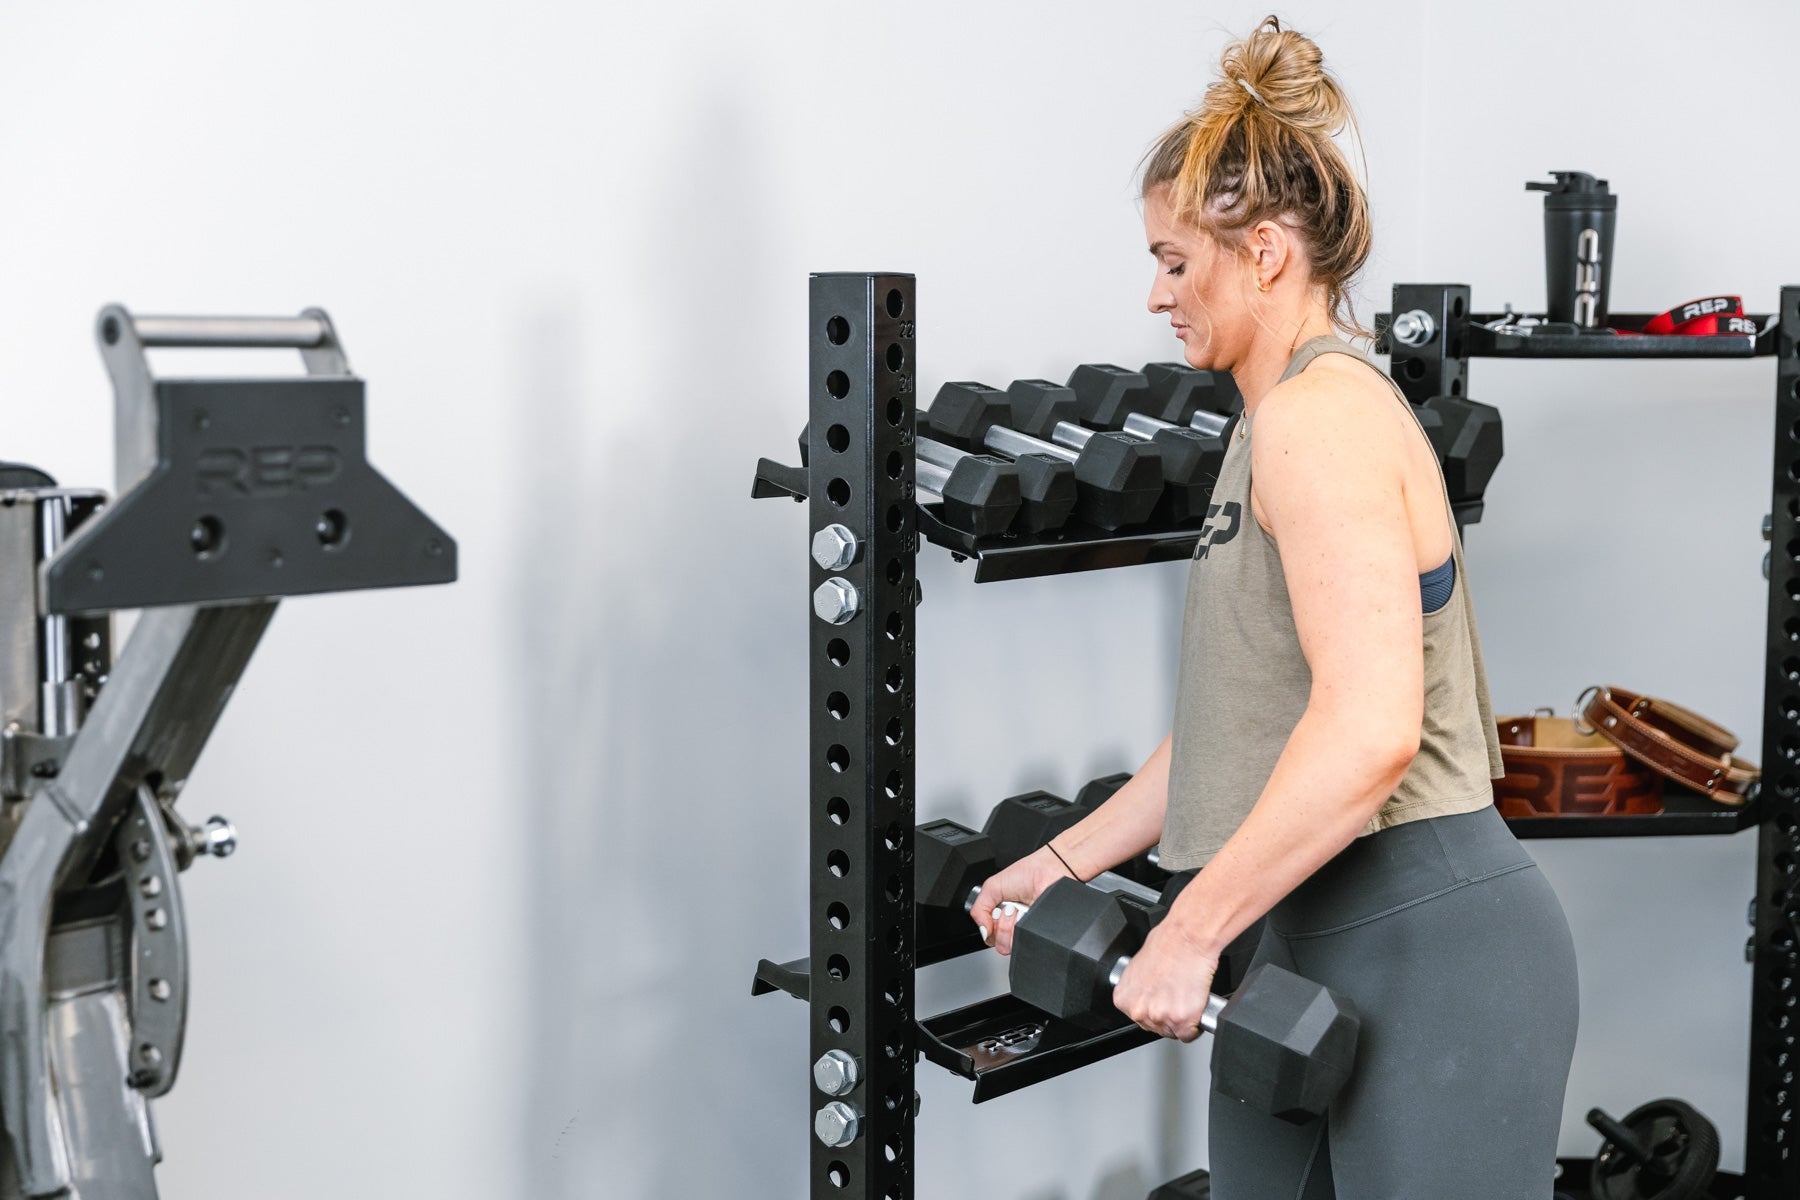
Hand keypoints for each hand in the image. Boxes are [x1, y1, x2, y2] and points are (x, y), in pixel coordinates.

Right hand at [969, 847, 1073, 955]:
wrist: (1048, 871)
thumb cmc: (1026, 874)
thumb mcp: (991, 887)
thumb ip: (978, 910)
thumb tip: (983, 931)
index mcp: (1001, 916)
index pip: (989, 937)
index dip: (989, 927)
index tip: (996, 911)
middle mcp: (1013, 926)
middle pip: (998, 944)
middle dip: (1001, 925)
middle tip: (1008, 909)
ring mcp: (1026, 930)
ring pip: (1011, 945)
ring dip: (1010, 925)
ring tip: (1018, 909)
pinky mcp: (1038, 932)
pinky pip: (1027, 942)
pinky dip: (1023, 929)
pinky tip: (1027, 915)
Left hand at [1112, 921, 1218, 1042]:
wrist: (1187, 938)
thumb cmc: (1166, 944)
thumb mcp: (1138, 967)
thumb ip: (1139, 989)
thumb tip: (1146, 995)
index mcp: (1124, 999)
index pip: (1140, 1019)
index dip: (1156, 1009)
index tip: (1163, 1001)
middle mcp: (1139, 1010)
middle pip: (1156, 1028)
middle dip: (1169, 1015)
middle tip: (1177, 996)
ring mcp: (1160, 1017)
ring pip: (1174, 1032)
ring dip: (1183, 1020)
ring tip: (1186, 996)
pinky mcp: (1182, 1020)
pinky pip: (1191, 1034)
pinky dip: (1196, 1024)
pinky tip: (1195, 1006)